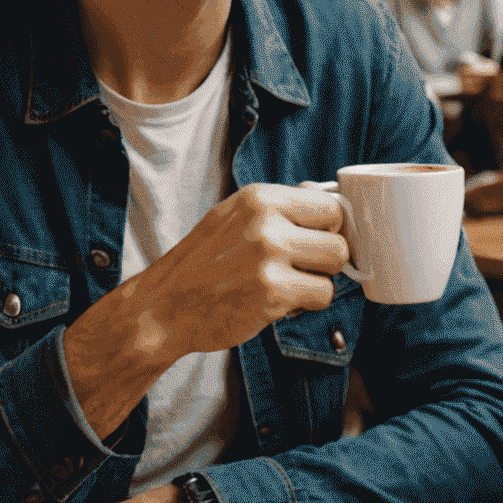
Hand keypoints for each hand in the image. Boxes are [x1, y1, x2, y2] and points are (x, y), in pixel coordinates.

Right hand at [130, 183, 348, 359]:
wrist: (164, 306)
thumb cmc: (204, 263)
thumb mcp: (235, 217)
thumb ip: (279, 208)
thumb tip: (324, 196)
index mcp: (259, 197)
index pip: (330, 205)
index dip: (330, 228)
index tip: (315, 241)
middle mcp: (266, 222)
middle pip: (339, 239)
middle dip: (326, 258)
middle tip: (300, 267)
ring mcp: (269, 257)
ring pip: (336, 265)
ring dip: (318, 280)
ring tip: (288, 283)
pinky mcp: (272, 293)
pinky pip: (323, 295)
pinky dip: (307, 304)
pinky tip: (279, 302)